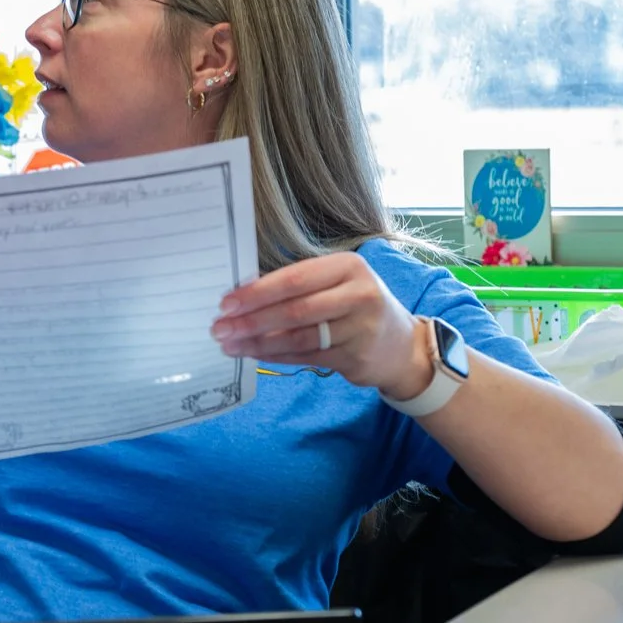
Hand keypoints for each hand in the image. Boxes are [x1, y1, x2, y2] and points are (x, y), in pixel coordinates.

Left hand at [209, 252, 430, 396]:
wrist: (401, 344)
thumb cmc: (355, 306)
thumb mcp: (335, 284)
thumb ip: (297, 285)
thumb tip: (242, 294)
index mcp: (347, 266)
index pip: (295, 278)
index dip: (258, 292)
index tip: (226, 303)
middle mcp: (359, 294)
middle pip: (295, 308)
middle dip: (252, 319)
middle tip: (220, 328)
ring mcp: (361, 327)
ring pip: (299, 336)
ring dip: (259, 342)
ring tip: (230, 345)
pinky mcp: (356, 356)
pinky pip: (307, 356)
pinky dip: (277, 356)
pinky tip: (254, 354)